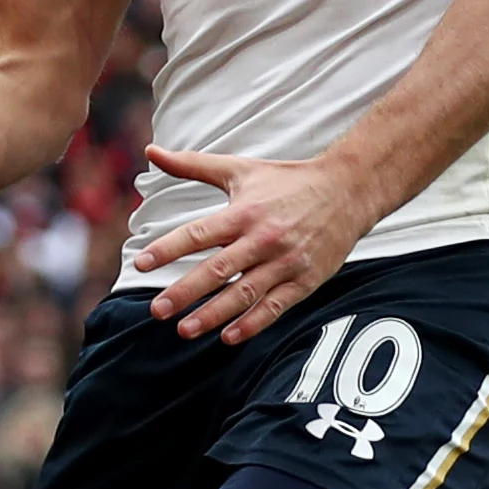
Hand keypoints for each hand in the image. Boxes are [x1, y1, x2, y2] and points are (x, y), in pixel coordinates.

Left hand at [132, 144, 378, 343]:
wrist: (347, 190)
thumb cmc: (286, 180)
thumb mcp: (239, 169)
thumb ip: (192, 165)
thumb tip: (151, 151)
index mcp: (244, 212)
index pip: (199, 234)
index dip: (168, 249)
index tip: (142, 265)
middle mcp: (263, 238)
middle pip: (218, 270)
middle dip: (185, 292)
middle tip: (157, 311)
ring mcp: (285, 262)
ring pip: (244, 294)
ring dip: (213, 315)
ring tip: (184, 330)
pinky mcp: (305, 280)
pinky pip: (275, 307)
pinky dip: (252, 324)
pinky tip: (228, 337)